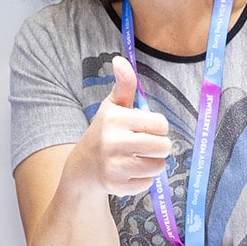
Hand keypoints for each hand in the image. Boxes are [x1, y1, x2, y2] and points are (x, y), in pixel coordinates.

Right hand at [70, 57, 172, 197]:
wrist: (82, 167)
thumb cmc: (104, 132)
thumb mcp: (112, 107)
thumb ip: (124, 84)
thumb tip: (120, 59)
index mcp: (115, 119)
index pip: (161, 124)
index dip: (157, 127)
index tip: (144, 128)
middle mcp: (113, 142)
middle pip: (163, 146)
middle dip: (158, 146)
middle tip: (143, 145)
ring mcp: (114, 166)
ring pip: (158, 166)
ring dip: (152, 163)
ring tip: (137, 158)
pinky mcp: (117, 186)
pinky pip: (148, 183)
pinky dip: (142, 179)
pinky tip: (128, 172)